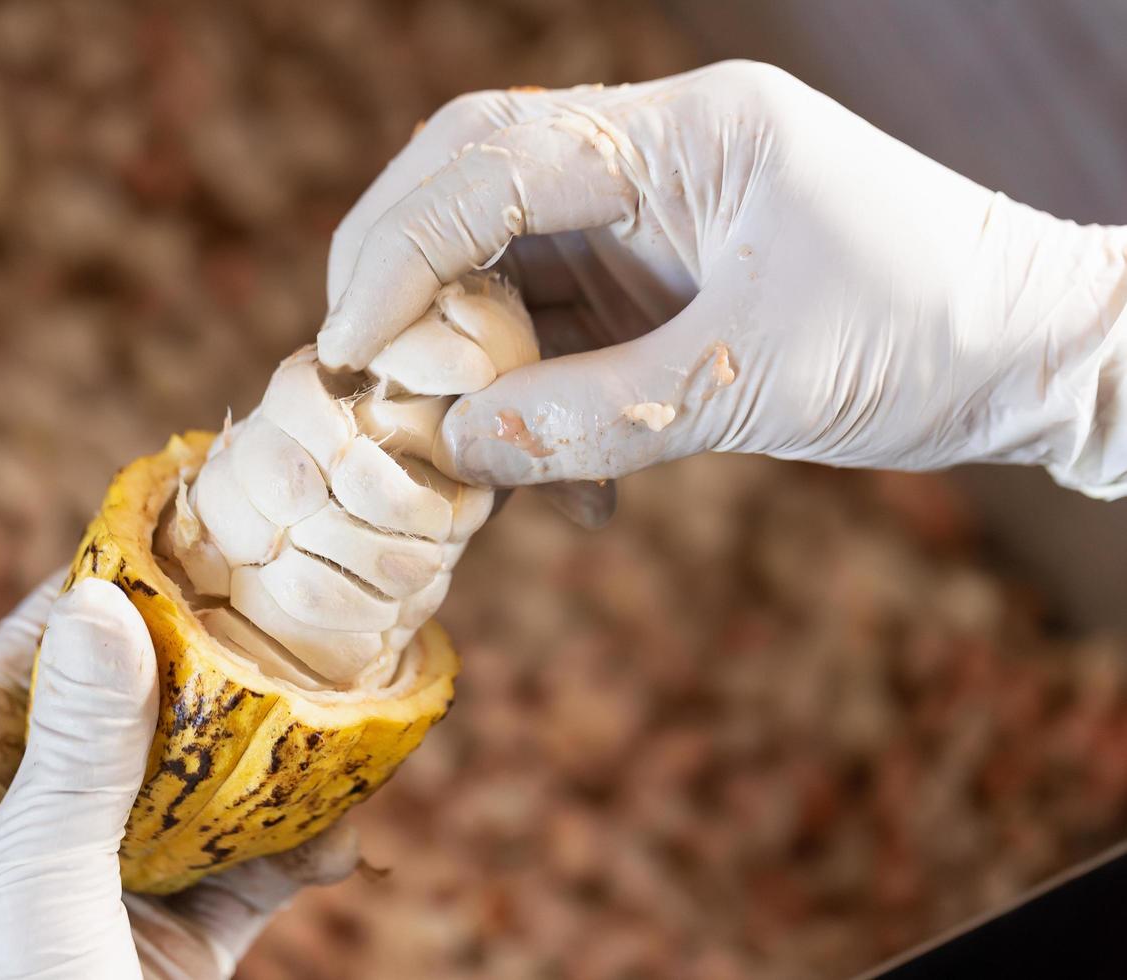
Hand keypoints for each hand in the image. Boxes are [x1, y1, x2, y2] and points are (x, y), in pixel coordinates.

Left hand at [0, 575, 357, 978]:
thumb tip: (99, 602)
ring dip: (253, 761)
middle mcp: (23, 865)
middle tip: (243, 607)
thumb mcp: (33, 878)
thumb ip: (75, 749)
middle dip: (176, 677)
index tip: (128, 553)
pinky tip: (348, 823)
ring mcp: (105, 909)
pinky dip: (297, 853)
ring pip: (185, 805)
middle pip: (102, 738)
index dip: (57, 618)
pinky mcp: (178, 959)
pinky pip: (244, 886)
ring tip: (313, 698)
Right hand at [320, 62, 1126, 498]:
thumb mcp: (754, 384)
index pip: (495, 163)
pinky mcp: (663, 268)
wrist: (1036, 353)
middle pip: (473, 175)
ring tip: (452, 446)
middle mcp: (658, 151)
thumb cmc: (927, 337)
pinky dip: (531, 388)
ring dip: (465, 349)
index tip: (346, 347)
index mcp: (687, 132)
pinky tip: (542, 473)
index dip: (402, 253)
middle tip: (350, 366)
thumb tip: (456, 445)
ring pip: (506, 253)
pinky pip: (558, 313)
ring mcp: (658, 208)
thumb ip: (596, 414)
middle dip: (399, 269)